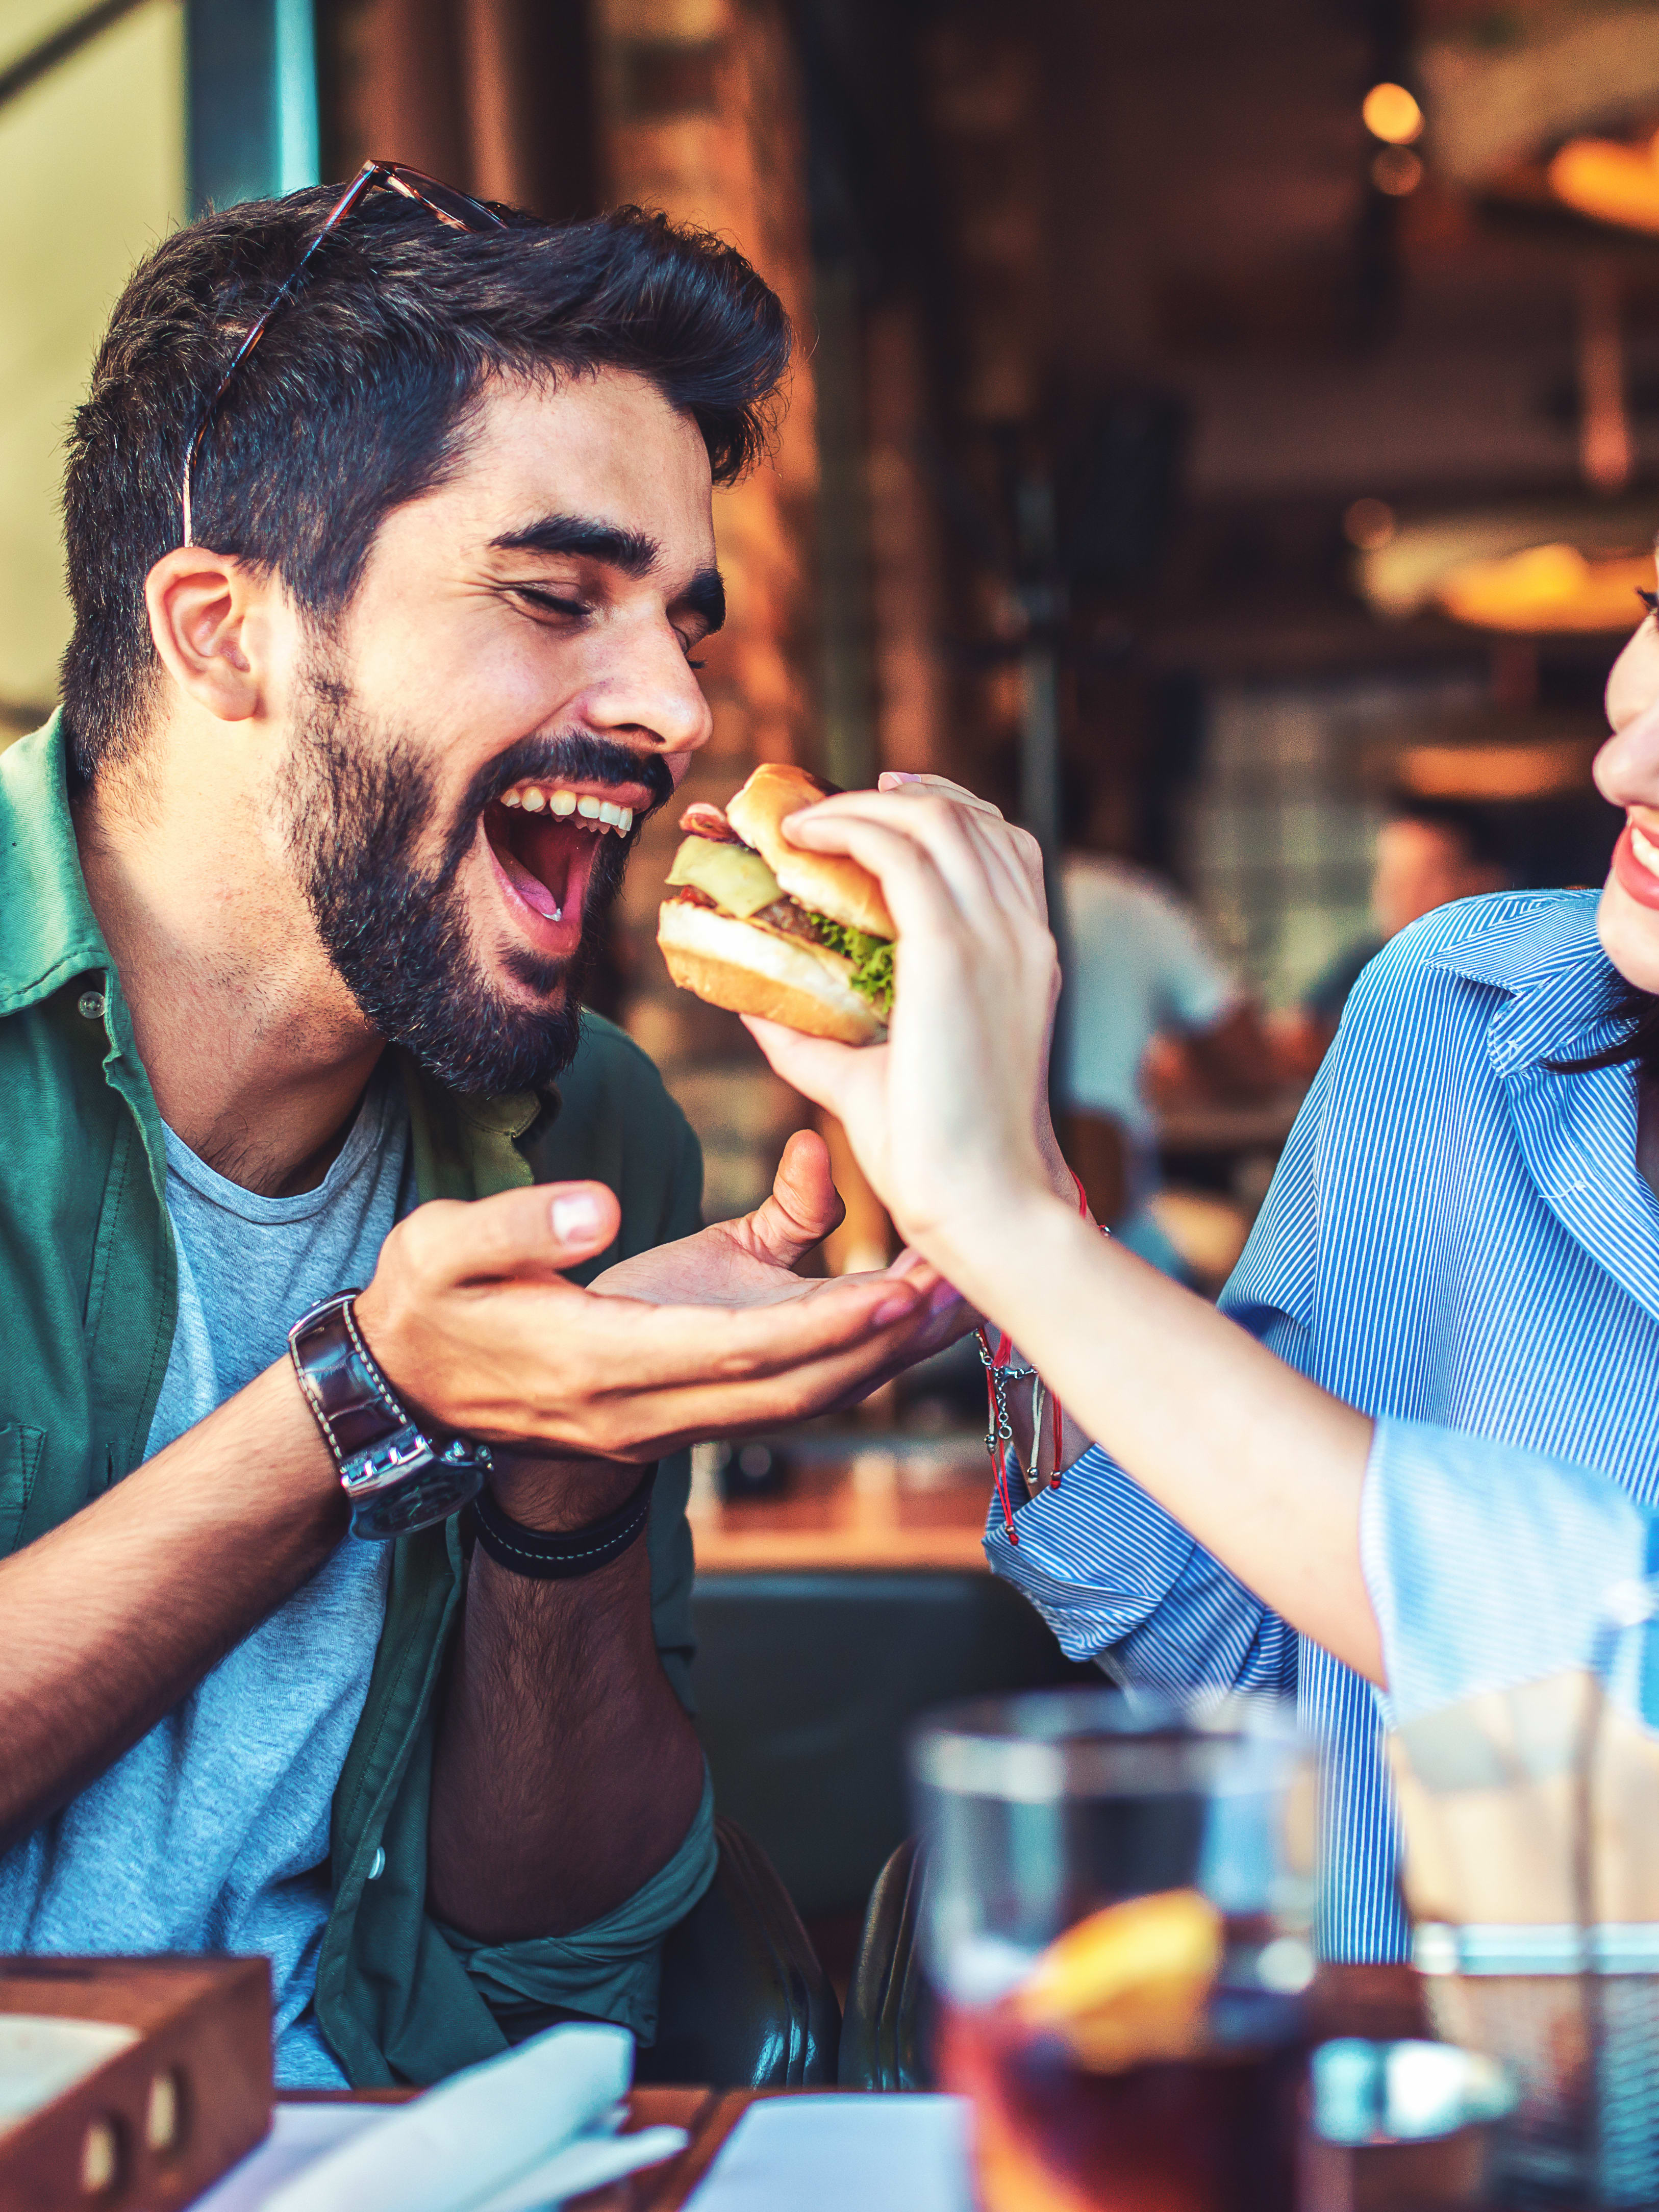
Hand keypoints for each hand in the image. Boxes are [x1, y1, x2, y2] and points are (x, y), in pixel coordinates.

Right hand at [354, 1151, 964, 1470]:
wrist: (415, 1389)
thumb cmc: (432, 1303)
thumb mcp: (444, 1248)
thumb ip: (519, 1226)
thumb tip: (599, 1211)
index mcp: (597, 1358)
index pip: (733, 1349)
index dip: (822, 1324)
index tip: (894, 1287)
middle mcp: (646, 1405)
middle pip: (792, 1387)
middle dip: (885, 1345)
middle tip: (969, 1284)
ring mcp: (668, 1418)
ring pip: (798, 1401)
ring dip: (881, 1359)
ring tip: (960, 1297)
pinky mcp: (683, 1410)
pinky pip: (783, 1397)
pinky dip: (848, 1364)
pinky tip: (899, 1321)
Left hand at [742, 782, 1069, 1297]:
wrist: (982, 1203)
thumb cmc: (935, 1153)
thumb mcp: (868, 1073)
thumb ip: (815, 1034)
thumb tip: (749, 1000)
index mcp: (1025, 957)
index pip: (1001, 844)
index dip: (937, 811)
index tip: (872, 809)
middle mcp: (1021, 935)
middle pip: (970, 817)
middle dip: (893, 797)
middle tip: (822, 811)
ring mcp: (996, 938)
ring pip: (938, 819)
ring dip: (862, 806)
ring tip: (800, 823)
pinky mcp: (953, 952)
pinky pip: (899, 852)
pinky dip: (847, 828)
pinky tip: (800, 841)